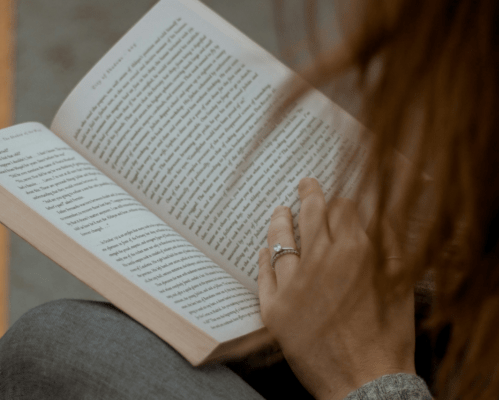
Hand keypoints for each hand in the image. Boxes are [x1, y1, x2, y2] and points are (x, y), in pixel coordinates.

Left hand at [257, 178, 415, 399]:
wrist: (365, 382)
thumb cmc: (388, 337)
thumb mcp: (400, 285)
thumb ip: (388, 246)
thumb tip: (376, 216)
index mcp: (356, 253)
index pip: (343, 210)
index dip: (341, 201)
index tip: (338, 199)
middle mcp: (320, 263)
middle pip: (311, 217)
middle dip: (309, 195)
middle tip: (305, 184)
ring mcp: (292, 285)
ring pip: (281, 240)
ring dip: (280, 221)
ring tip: (279, 211)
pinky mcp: (273, 308)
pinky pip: (263, 274)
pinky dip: (263, 258)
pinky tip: (263, 248)